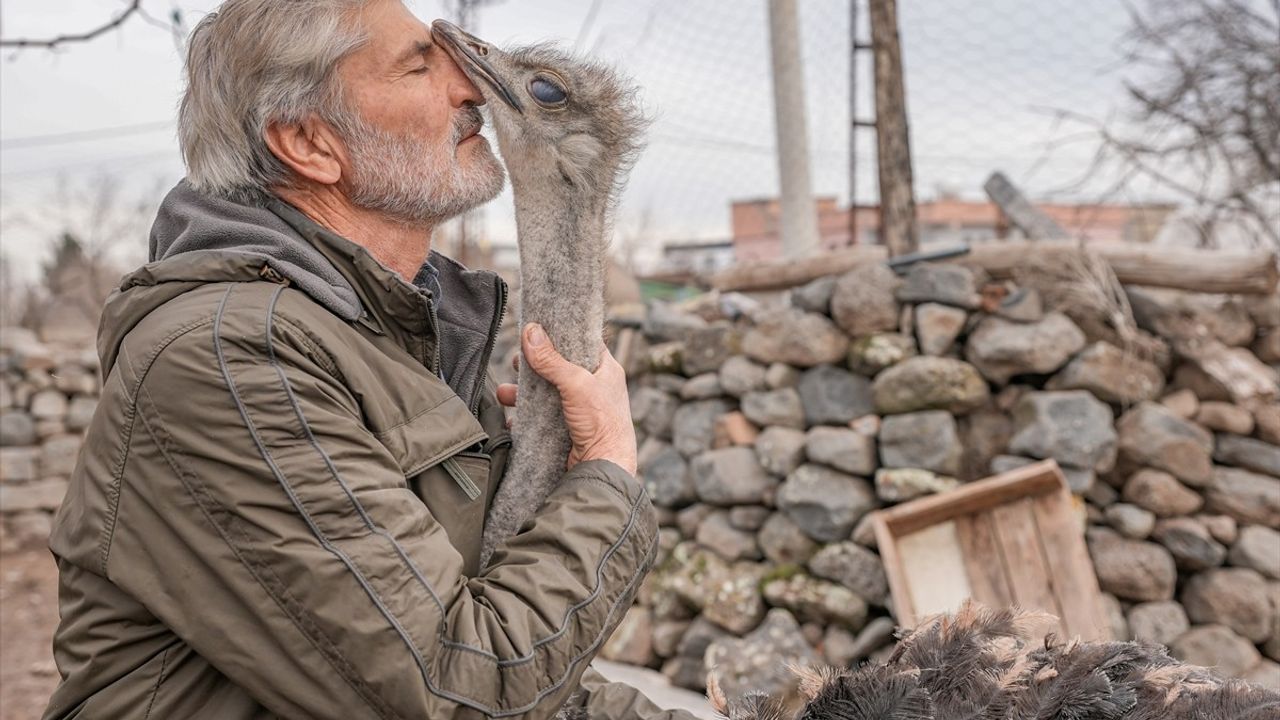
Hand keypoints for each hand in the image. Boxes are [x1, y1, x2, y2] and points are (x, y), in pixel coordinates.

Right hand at [513, 323, 636, 475]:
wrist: (604, 467)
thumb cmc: (602, 422)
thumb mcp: (576, 384)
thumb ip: (551, 360)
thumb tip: (531, 332)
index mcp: (605, 369)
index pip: (582, 343)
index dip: (560, 335)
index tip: (537, 329)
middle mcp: (594, 387)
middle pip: (558, 368)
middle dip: (534, 366)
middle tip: (516, 362)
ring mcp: (580, 409)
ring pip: (546, 394)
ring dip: (523, 393)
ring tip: (504, 394)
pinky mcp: (568, 429)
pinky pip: (542, 417)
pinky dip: (526, 416)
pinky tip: (512, 418)